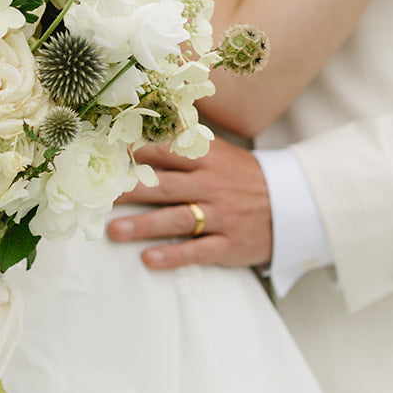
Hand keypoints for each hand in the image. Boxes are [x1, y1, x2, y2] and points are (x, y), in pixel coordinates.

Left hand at [106, 138, 272, 269]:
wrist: (293, 204)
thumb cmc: (245, 177)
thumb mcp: (220, 154)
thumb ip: (185, 145)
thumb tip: (144, 132)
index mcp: (207, 160)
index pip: (167, 152)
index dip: (136, 152)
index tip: (106, 154)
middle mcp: (211, 185)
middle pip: (164, 186)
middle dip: (130, 190)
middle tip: (99, 196)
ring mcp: (220, 215)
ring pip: (177, 219)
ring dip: (145, 225)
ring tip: (115, 231)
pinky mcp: (229, 244)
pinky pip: (198, 250)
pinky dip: (174, 256)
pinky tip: (150, 259)